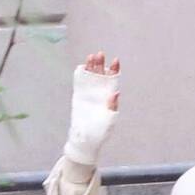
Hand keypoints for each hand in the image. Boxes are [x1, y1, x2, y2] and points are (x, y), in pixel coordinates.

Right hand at [63, 51, 120, 165]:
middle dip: (101, 64)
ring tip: (91, 56)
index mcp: (109, 98)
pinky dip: (80, 74)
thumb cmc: (100, 133)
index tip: (115, 61)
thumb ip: (112, 107)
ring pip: (90, 76)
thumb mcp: (109, 120)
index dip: (114, 70)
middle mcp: (100, 94)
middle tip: (100, 54)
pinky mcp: (78, 96)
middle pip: (101, 75)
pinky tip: (82, 66)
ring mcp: (89, 94)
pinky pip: (79, 83)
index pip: (113, 80)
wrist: (85, 140)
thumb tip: (115, 93)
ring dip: (91, 66)